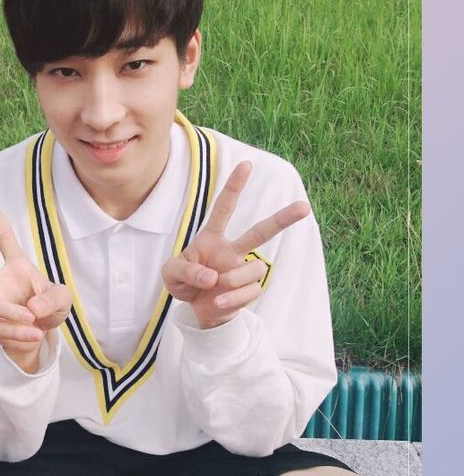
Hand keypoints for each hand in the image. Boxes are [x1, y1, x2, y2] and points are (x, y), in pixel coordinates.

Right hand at [0, 189, 70, 371]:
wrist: (42, 338)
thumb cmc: (49, 310)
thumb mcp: (63, 301)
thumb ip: (52, 299)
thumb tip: (31, 307)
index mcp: (16, 265)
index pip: (2, 236)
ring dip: (9, 311)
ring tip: (31, 320)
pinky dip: (18, 333)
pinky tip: (33, 334)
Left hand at [161, 161, 309, 328]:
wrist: (197, 310)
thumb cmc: (184, 282)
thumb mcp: (171, 273)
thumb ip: (186, 270)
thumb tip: (212, 277)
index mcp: (212, 237)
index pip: (224, 208)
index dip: (234, 187)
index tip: (246, 164)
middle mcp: (232, 250)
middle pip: (261, 231)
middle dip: (282, 219)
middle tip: (304, 207)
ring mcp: (242, 269)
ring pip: (255, 268)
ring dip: (234, 279)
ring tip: (216, 288)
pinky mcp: (249, 289)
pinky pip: (250, 291)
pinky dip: (232, 299)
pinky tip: (218, 302)